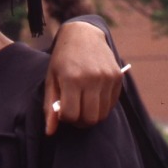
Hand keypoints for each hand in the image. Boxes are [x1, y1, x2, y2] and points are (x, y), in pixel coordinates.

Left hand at [43, 21, 122, 135]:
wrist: (82, 34)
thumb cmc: (62, 59)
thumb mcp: (51, 79)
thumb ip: (50, 107)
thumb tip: (49, 133)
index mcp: (71, 79)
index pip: (71, 115)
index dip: (65, 118)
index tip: (61, 111)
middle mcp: (92, 79)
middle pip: (89, 119)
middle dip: (79, 121)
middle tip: (73, 112)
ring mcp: (107, 78)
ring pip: (102, 114)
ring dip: (91, 115)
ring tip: (82, 104)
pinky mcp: (118, 77)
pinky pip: (112, 104)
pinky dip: (102, 106)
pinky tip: (92, 95)